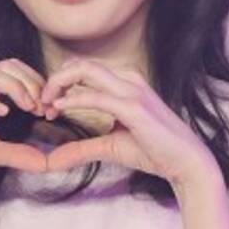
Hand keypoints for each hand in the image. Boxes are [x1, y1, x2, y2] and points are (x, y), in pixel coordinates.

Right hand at [0, 58, 48, 195]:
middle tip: (45, 106)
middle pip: (5, 65)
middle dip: (31, 82)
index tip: (49, 106)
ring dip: (16, 88)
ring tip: (30, 107)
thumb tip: (45, 161)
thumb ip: (19, 153)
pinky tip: (6, 113)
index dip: (35, 82)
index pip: (12, 69)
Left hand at [41, 58, 219, 189]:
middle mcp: (129, 80)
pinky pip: (97, 97)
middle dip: (55, 78)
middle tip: (40, 101)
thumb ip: (82, 148)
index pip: (85, 70)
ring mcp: (132, 91)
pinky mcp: (134, 107)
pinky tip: (59, 107)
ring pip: (86, 71)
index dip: (61, 83)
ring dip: (60, 84)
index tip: (48, 106)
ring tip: (45, 104)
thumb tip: (53, 159)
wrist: (187, 163)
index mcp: (125, 83)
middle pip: (81, 64)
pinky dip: (74, 100)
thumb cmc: (155, 152)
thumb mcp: (110, 147)